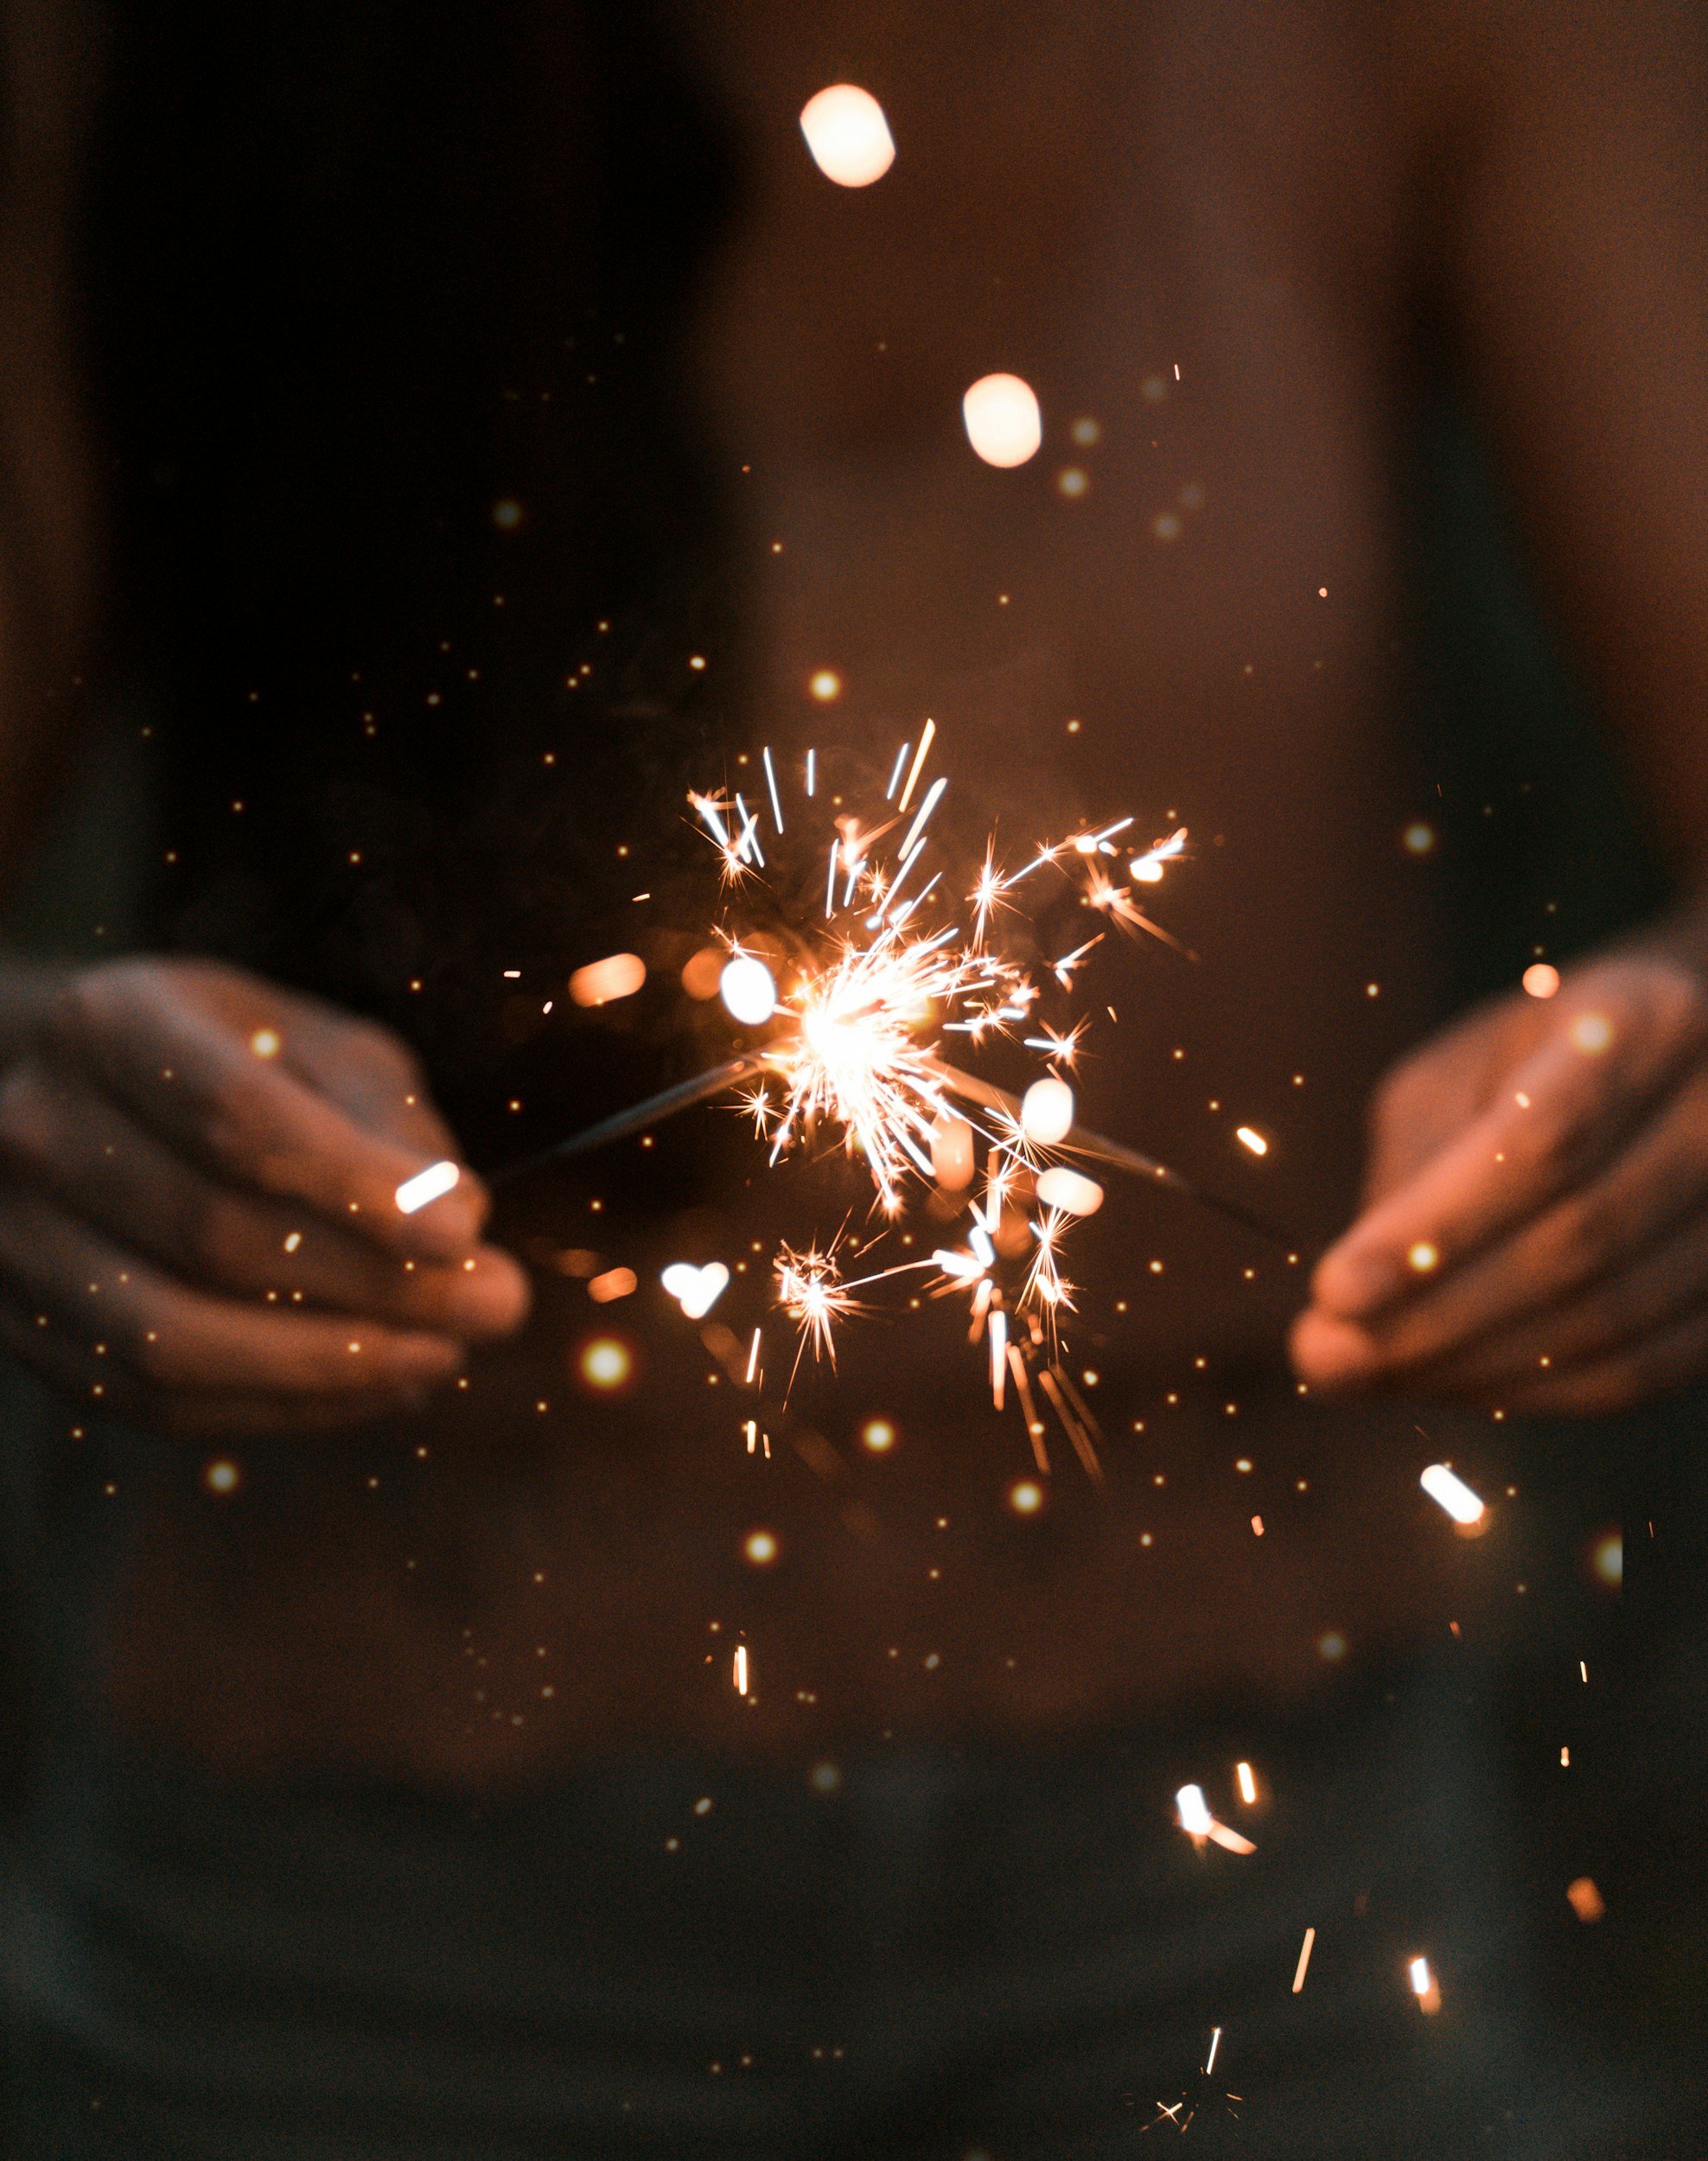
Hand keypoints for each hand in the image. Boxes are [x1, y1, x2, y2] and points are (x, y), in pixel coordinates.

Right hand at [0, 957, 528, 1433]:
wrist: (74, 1097)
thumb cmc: (229, 1060)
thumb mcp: (313, 1042)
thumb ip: (387, 1119)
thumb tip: (461, 1222)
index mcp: (112, 1025)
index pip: (237, 1119)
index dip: (356, 1187)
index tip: (464, 1236)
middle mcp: (39, 1129)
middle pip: (216, 1235)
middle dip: (375, 1286)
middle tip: (498, 1308)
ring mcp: (13, 1239)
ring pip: (174, 1339)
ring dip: (330, 1367)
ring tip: (444, 1358)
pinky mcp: (24, 1331)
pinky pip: (153, 1401)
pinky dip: (278, 1409)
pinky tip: (376, 1389)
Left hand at [1290, 950, 1707, 1414]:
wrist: (1678, 1068)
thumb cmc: (1537, 1065)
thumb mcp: (1460, 1074)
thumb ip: (1413, 1169)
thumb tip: (1348, 1312)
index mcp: (1641, 1027)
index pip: (1541, 1145)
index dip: (1436, 1230)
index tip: (1333, 1291)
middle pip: (1577, 1243)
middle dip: (1435, 1317)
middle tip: (1327, 1359)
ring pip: (1609, 1321)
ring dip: (1472, 1366)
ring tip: (1370, 1375)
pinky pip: (1640, 1371)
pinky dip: (1533, 1392)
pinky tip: (1451, 1384)